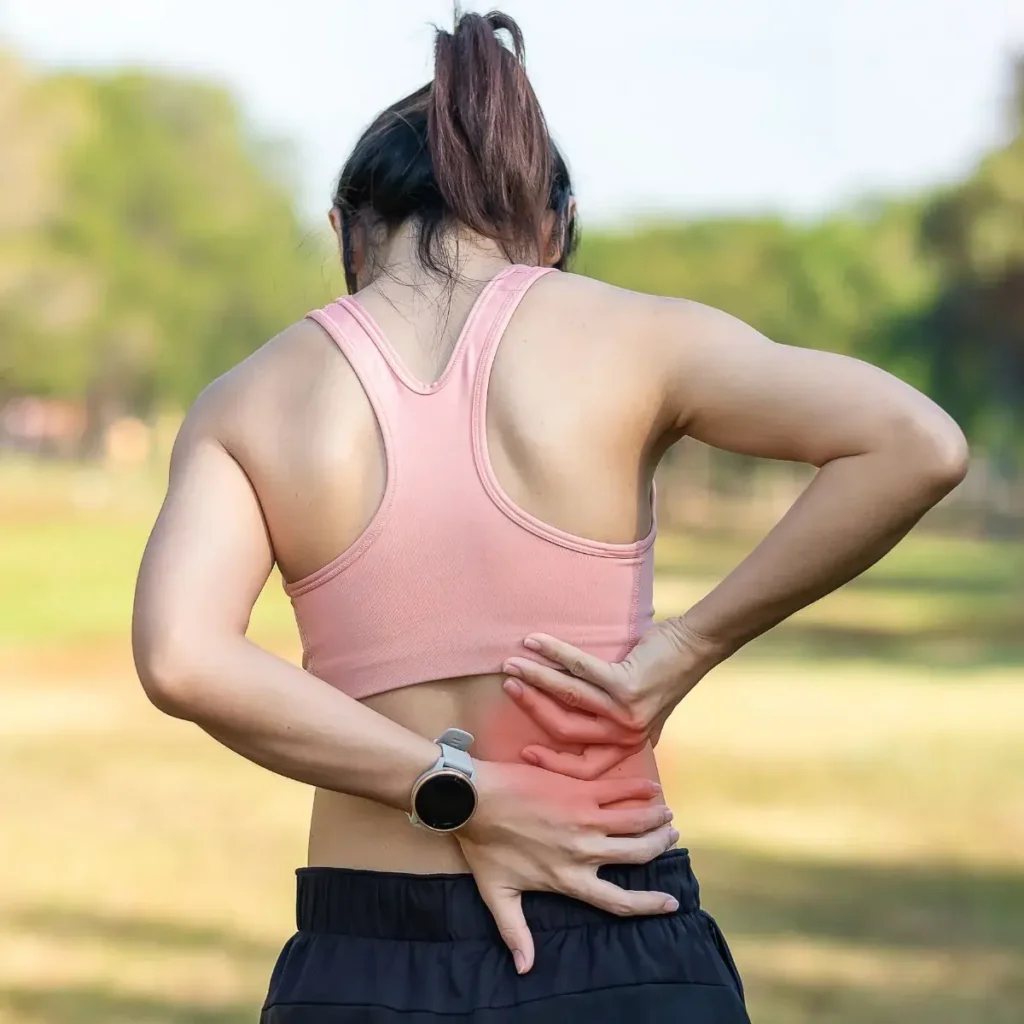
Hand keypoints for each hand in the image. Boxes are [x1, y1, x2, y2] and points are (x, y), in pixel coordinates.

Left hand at [457, 759, 679, 973]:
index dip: (649, 904)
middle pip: (637, 854)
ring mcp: (584, 818)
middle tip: (670, 836)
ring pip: (635, 821)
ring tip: (667, 815)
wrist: (474, 800)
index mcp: (568, 880)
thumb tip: (524, 968)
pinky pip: (619, 791)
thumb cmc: (484, 846)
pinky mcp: (579, 790)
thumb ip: (515, 932)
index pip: (619, 900)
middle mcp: (584, 851)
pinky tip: (652, 789)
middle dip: (659, 846)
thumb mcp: (498, 894)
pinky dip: (640, 790)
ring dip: (656, 818)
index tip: (671, 902)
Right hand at [501, 619, 722, 779]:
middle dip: (532, 708)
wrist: (693, 647)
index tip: (525, 753)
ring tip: (511, 664)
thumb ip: (618, 727)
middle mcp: (625, 734)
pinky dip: (553, 653)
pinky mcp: (625, 684)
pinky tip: (534, 642)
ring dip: (535, 678)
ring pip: (567, 697)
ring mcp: (625, 711)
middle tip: (508, 688)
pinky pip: (579, 668)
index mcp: (626, 745)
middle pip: (566, 730)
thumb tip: (585, 737)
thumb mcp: (641, 713)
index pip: (584, 768)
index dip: (552, 763)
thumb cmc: (662, 674)